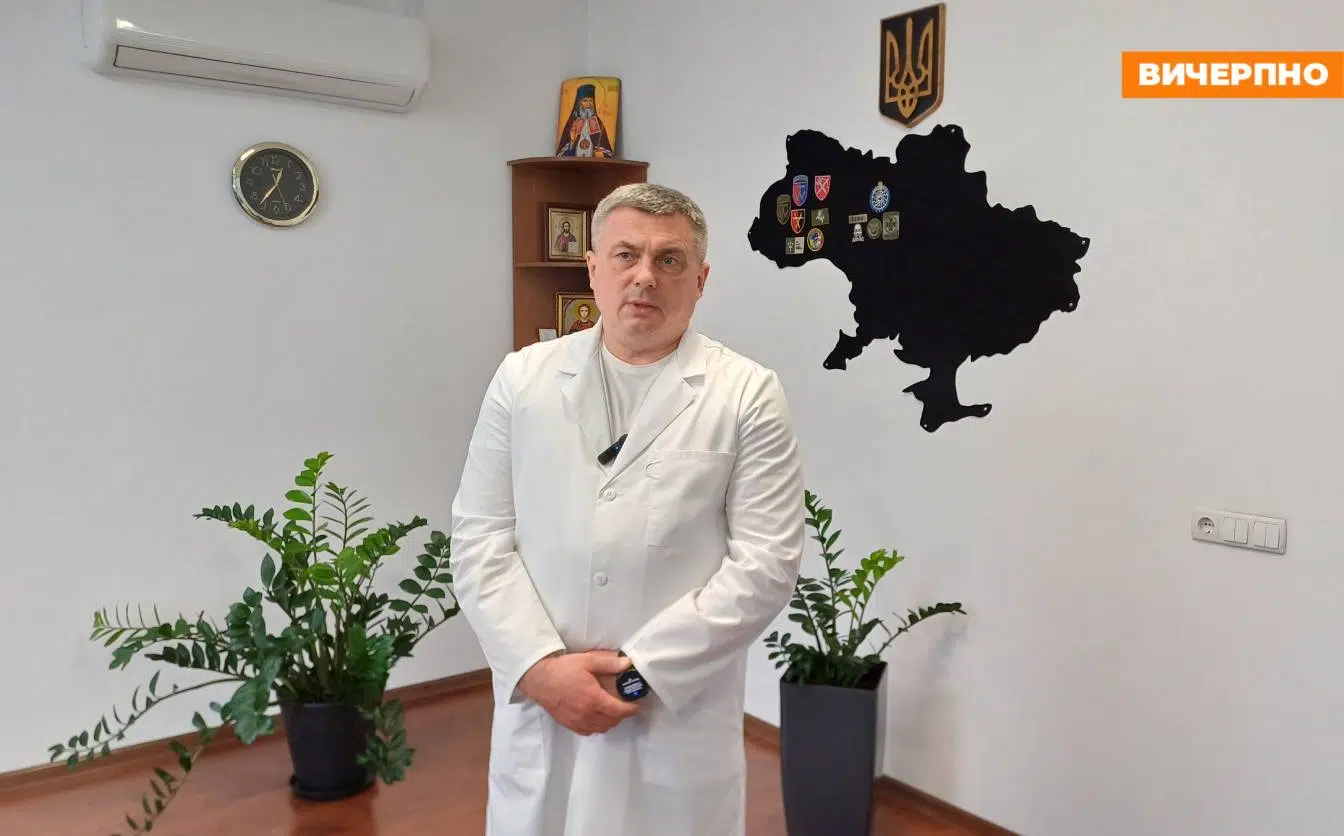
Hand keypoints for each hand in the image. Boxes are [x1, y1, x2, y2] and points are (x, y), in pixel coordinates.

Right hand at [518, 650, 639, 735]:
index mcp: (594, 699)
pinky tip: (596, 717)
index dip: (631, 709)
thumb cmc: (563, 669)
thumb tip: (627, 663)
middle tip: (624, 704)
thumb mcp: (587, 661)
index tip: (636, 705)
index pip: (619, 710)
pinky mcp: (569, 725)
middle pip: (612, 721)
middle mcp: (587, 714)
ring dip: (610, 721)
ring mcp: (577, 722)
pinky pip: (589, 731)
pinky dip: (597, 726)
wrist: (539, 680)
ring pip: (601, 728)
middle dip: (622, 715)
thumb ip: (609, 663)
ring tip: (612, 710)